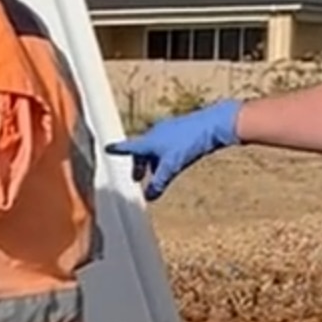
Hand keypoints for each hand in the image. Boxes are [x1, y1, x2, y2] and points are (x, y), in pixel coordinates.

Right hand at [109, 100, 240, 199]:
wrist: (213, 124)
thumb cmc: (189, 142)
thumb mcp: (172, 167)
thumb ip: (159, 182)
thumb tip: (150, 196)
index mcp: (148, 140)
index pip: (128, 147)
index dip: (118, 150)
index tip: (108, 148)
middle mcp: (155, 133)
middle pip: (141, 150)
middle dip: (139, 164)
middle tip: (138, 178)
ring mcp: (168, 130)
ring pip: (155, 148)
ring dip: (153, 162)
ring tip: (158, 174)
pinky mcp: (181, 130)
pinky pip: (166, 145)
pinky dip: (164, 155)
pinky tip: (174, 162)